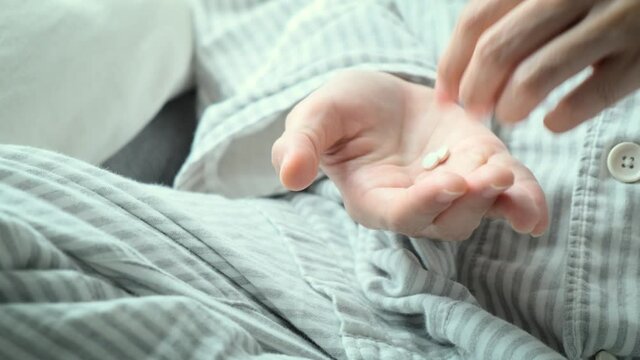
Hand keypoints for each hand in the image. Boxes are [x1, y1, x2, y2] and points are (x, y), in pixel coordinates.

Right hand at [271, 70, 547, 239]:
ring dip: (496, 201)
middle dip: (467, 204)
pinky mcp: (478, 167)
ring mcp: (451, 188)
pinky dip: (523, 203)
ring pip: (477, 212)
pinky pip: (505, 195)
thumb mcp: (316, 116)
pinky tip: (534, 211)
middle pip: (446, 222)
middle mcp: (415, 204)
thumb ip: (300, 144)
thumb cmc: (343, 110)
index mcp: (374, 199)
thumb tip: (289, 177)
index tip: (447, 182)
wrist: (382, 95)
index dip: (424, 205)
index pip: (400, 216)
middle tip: (485, 176)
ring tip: (505, 176)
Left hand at [436, 0, 639, 131]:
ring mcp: (615, 21)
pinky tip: (552, 121)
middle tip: (474, 109)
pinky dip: (561, 118)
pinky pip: (589, 97)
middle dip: (475, 90)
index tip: (445, 93)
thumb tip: (457, 69)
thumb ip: (510, 11)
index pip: (476, 20)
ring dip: (510, 107)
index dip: (452, 64)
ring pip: (535, 76)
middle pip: (498, 50)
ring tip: (509, 114)